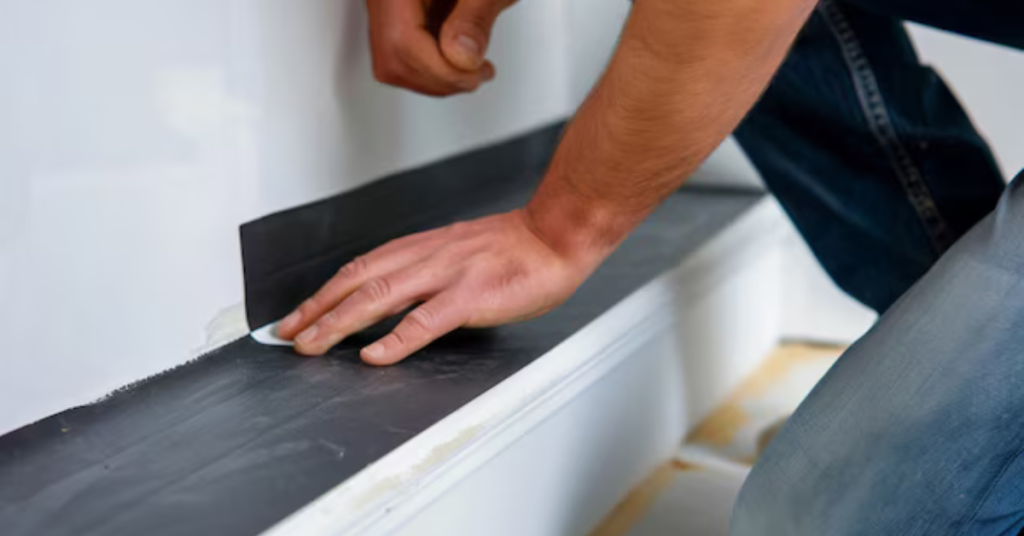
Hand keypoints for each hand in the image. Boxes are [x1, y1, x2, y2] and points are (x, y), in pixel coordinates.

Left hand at [276, 210, 603, 364]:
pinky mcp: (471, 296)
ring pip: (380, 297)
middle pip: (357, 281)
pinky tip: (374, 355)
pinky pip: (426, 320)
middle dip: (317, 310)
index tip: (297, 315)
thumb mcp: (457, 251)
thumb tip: (392, 299)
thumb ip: (425, 272)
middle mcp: (425, 257)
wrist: (555, 235)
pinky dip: (396, 339)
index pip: (359, 268)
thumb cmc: (513, 249)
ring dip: (340, 323)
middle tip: (286, 335)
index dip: (324, 294)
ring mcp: (447, 275)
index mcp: (421, 248)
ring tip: (312, 345)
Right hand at [366, 0, 516, 95]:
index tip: (475, 72)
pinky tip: (457, 57)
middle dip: (439, 79)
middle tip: (477, 73)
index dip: (441, 70)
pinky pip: (401, 52)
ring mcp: (386, 3)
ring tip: (472, 68)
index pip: (402, 43)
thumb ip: (476, 16)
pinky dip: (431, 66)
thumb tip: (462, 56)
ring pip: (392, 63)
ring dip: (435, 78)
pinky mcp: (396, 11)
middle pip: (391, 59)